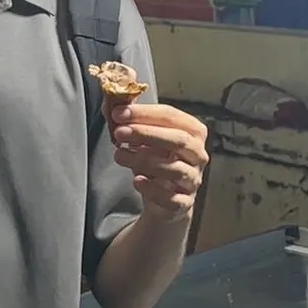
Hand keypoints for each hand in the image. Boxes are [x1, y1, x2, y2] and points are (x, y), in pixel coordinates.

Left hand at [110, 103, 208, 221]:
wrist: (164, 199)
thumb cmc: (157, 160)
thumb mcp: (146, 138)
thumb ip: (131, 120)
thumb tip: (110, 105)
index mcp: (192, 131)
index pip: (171, 116)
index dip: (144, 113)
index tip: (119, 112)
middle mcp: (198, 154)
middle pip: (177, 140)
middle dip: (146, 133)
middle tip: (120, 132)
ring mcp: (193, 180)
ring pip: (173, 169)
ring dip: (143, 160)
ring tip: (119, 155)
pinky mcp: (184, 203)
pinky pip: (171, 198)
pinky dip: (153, 189)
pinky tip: (137, 181)